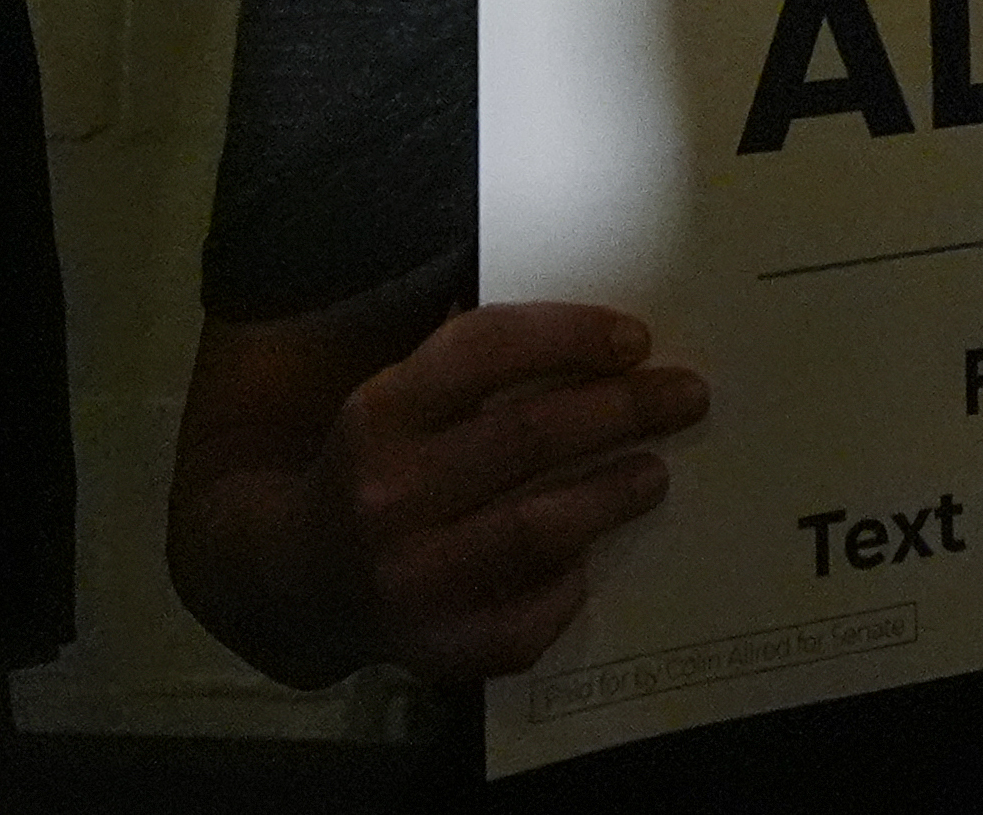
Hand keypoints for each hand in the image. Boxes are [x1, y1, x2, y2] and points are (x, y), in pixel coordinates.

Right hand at [308, 302, 704, 680]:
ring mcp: (407, 580)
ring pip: (536, 528)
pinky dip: (565, 590)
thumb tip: (600, 334)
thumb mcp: (398, 397)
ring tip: (655, 471)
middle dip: (622, 409)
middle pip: (527, 436)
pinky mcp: (430, 648)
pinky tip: (590, 560)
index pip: (483, 350)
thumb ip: (473, 361)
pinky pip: (522, 623)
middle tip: (686, 395)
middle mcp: (385, 496)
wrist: (296, 578)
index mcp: (378, 414)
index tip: (637, 338)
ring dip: (611, 493)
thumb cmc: (378, 467)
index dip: (569, 336)